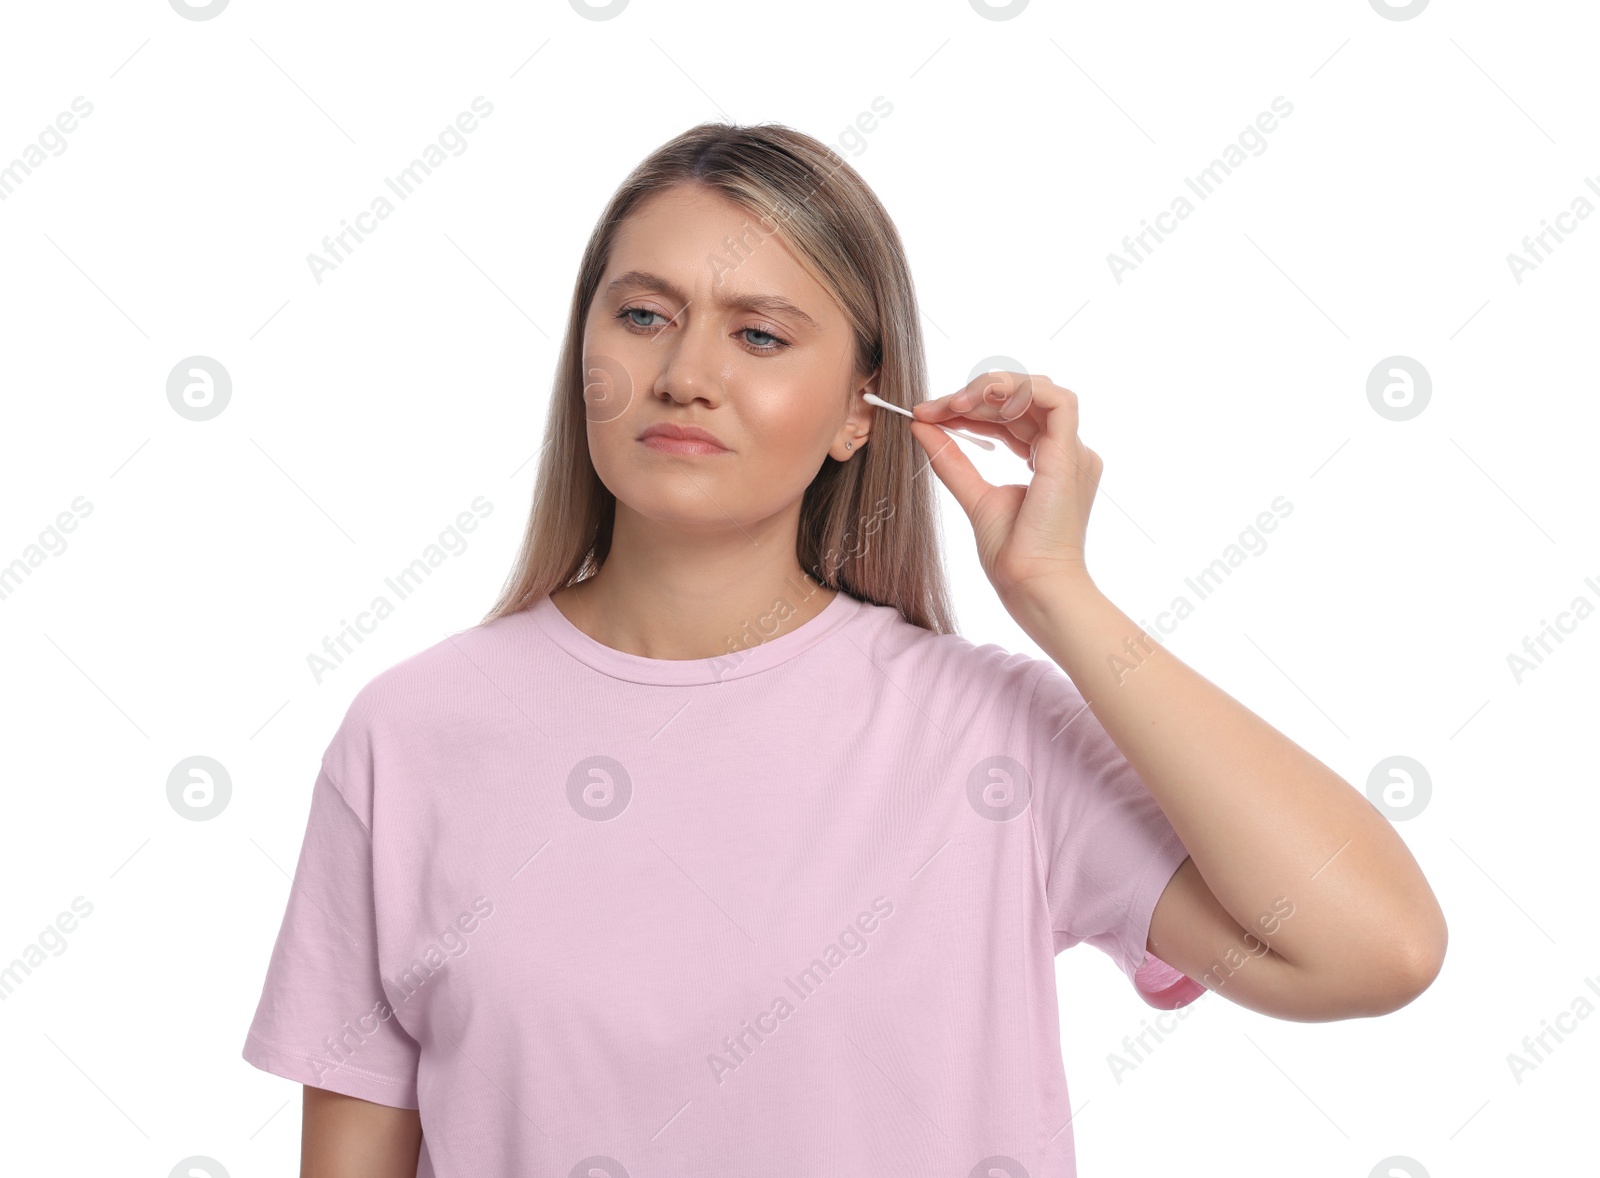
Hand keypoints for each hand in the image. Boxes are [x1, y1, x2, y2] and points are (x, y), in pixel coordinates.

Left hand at [910, 372, 1102, 608]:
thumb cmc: (1012, 555)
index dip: (969, 409)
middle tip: (930, 409)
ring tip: (953, 404)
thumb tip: (920, 425)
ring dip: (992, 389)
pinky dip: (1018, 390)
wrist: (1029, 584)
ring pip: (1037, 391)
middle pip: (1020, 401)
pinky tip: (978, 402)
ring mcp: (1071, 452)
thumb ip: (951, 460)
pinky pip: (1057, 400)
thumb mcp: (973, 496)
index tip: (927, 414)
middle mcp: (1064, 453)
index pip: (1010, 418)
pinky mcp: (1070, 455)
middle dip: (972, 397)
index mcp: (1049, 462)